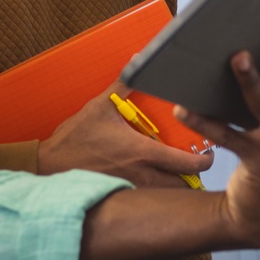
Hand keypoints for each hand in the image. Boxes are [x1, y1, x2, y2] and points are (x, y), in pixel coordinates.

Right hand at [38, 82, 214, 187]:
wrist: (49, 165)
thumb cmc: (75, 137)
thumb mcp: (100, 105)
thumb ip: (123, 83)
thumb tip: (136, 60)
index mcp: (142, 152)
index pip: (186, 163)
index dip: (205, 162)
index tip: (210, 155)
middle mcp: (141, 175)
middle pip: (183, 187)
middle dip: (195, 178)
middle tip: (198, 166)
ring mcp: (131, 189)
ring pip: (166, 197)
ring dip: (177, 188)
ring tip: (181, 176)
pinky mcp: (120, 196)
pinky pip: (147, 200)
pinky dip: (157, 194)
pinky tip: (157, 184)